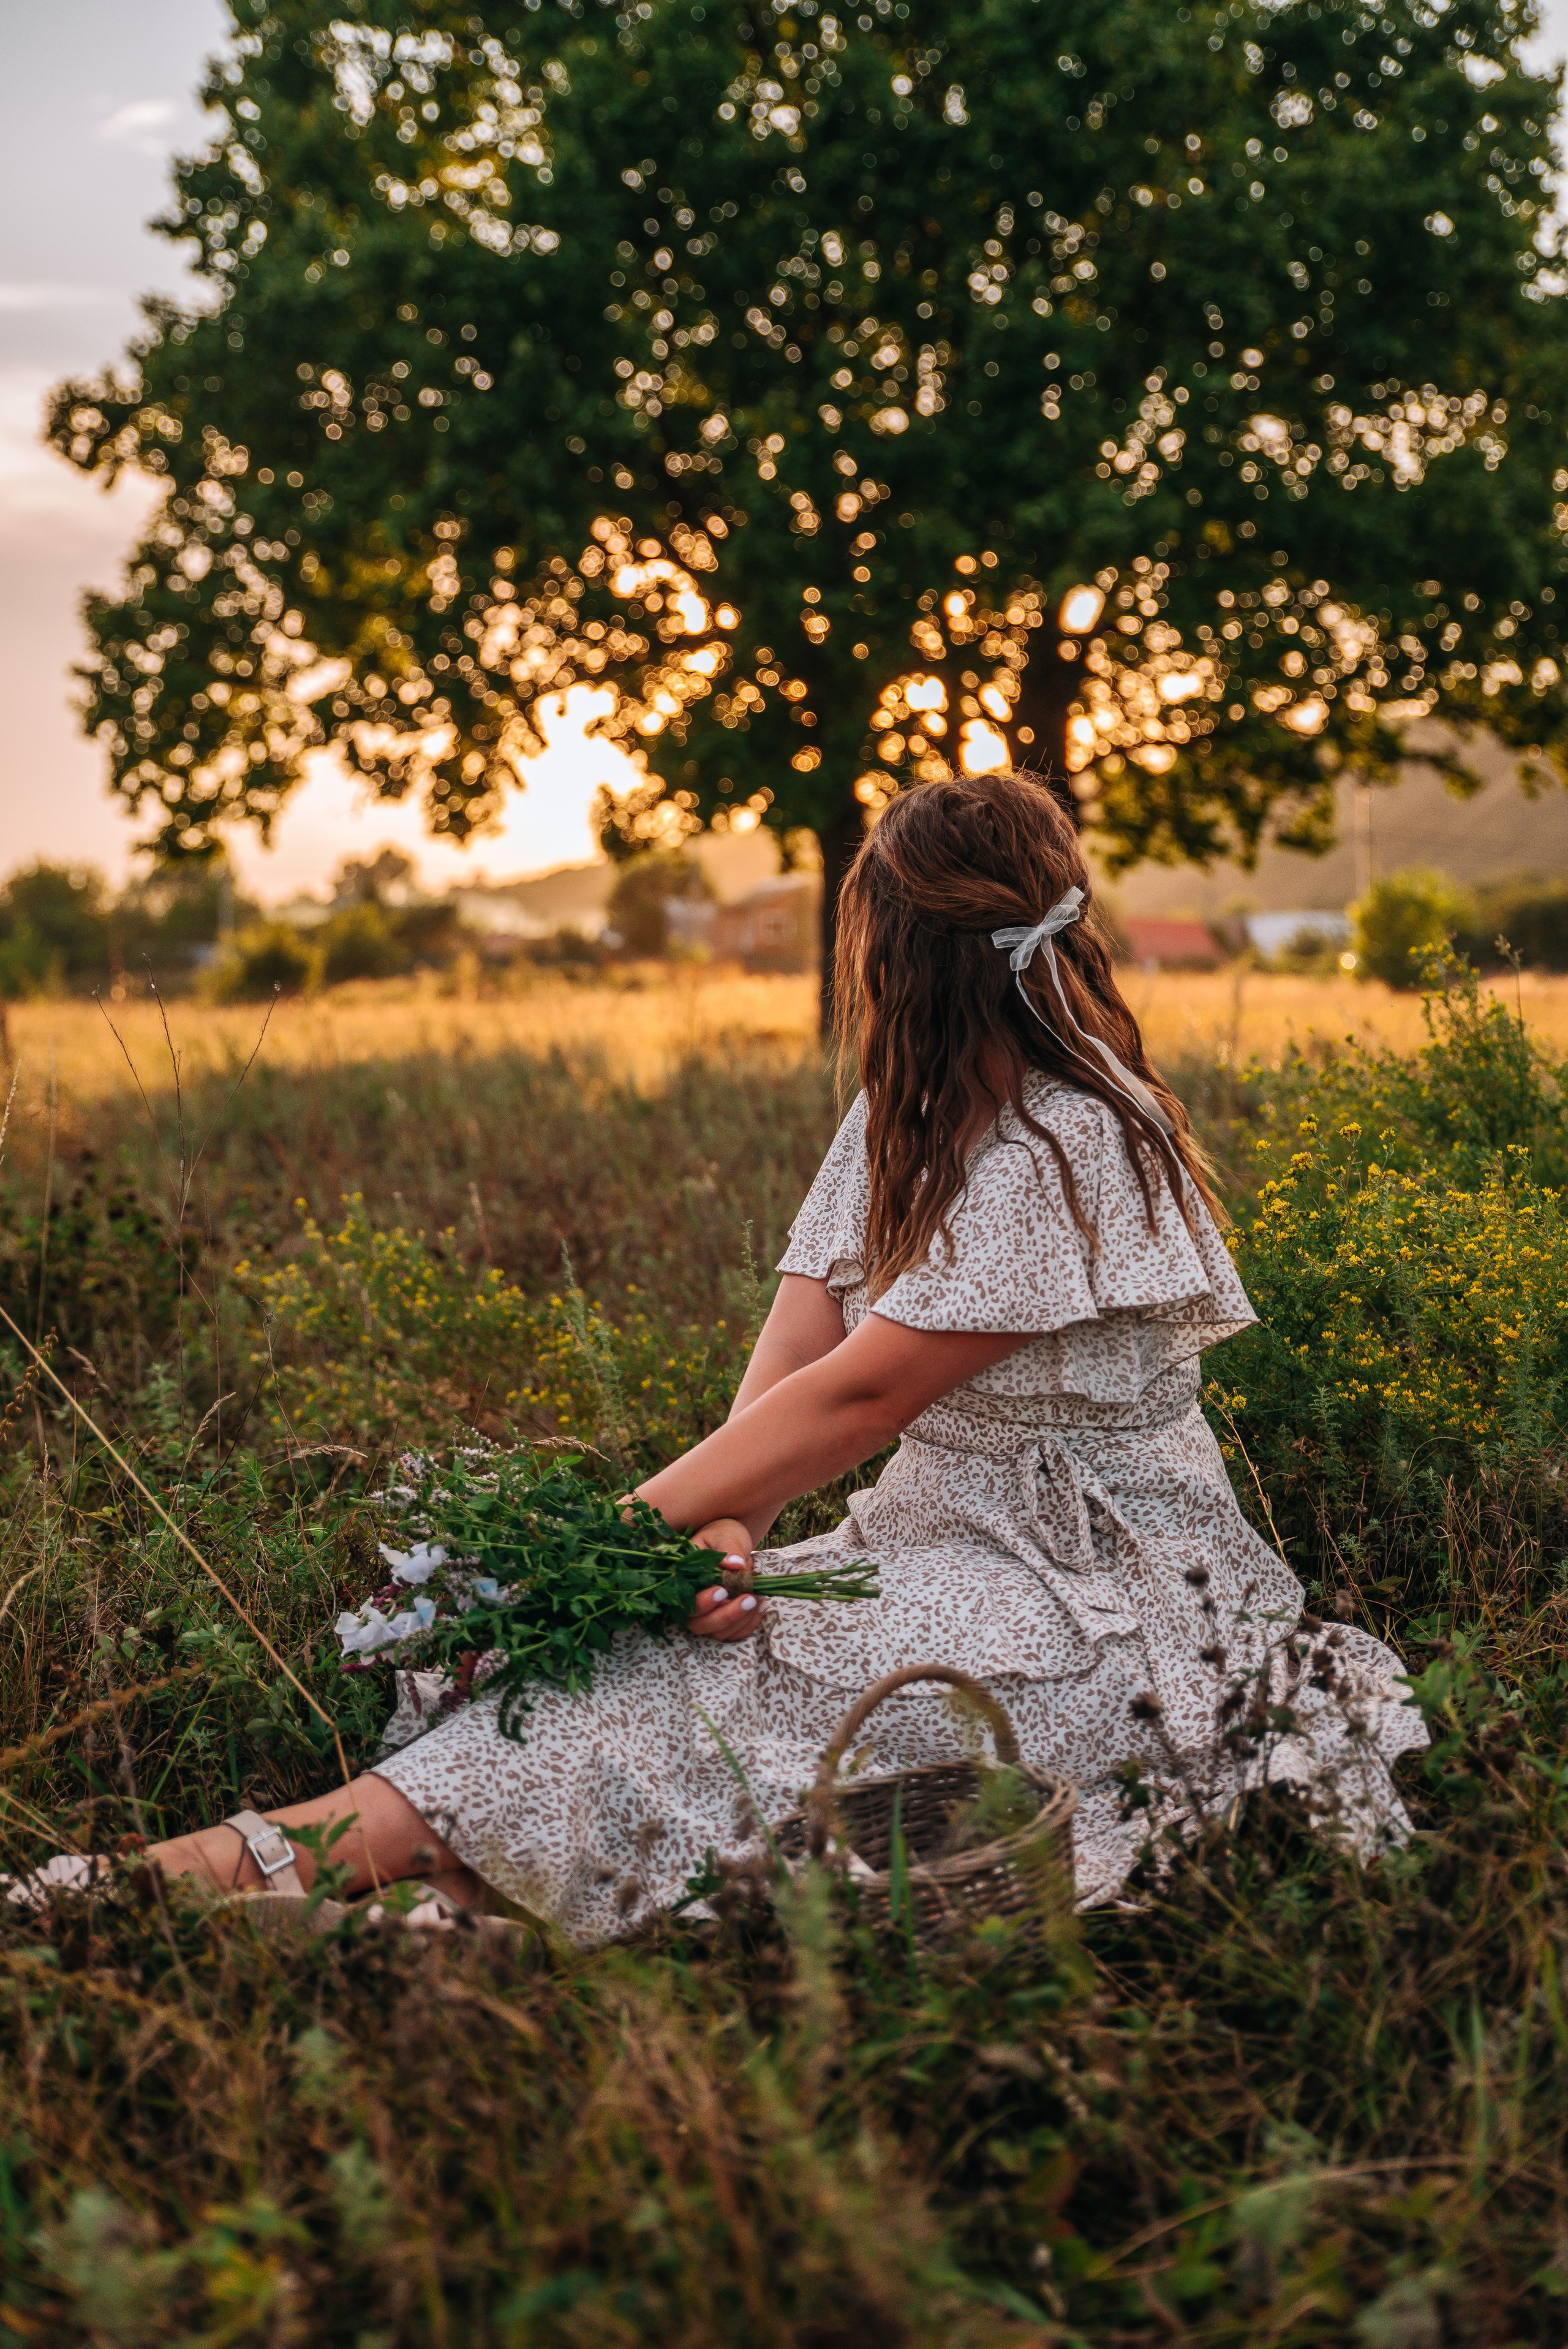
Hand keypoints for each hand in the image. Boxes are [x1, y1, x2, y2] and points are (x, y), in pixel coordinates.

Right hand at [687, 1519, 763, 1641]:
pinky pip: (733, 1633)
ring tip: (758, 1600)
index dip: (703, 1602)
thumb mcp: (725, 1535)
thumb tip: (736, 1564)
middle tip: (749, 1599)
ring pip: (717, 1632)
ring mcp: (706, 1613)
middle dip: (726, 1616)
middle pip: (699, 1624)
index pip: (685, 1601)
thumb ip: (729, 1548)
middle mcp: (689, 1601)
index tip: (723, 1591)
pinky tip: (761, 1606)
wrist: (730, 1541)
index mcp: (683, 1580)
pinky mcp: (722, 1618)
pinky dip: (748, 1625)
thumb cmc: (722, 1535)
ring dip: (740, 1622)